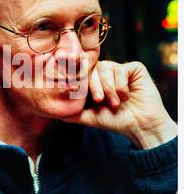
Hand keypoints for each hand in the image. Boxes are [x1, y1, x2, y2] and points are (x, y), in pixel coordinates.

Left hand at [62, 60, 176, 148]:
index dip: (79, 79)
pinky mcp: (134, 68)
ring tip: (115, 103)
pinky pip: (121, 69)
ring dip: (109, 88)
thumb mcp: (90, 117)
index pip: (83, 73)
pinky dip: (121, 85)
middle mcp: (107, 73)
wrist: (139, 125)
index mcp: (96, 81)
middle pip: (93, 68)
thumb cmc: (116, 121)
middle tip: (99, 101)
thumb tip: (54, 112)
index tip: (76, 90)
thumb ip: (74, 113)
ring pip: (106, 68)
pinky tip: (127, 96)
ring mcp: (120, 69)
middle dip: (95, 86)